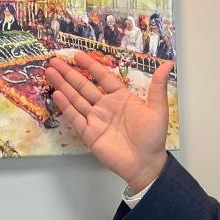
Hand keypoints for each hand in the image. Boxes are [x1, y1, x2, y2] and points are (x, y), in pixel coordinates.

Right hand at [45, 51, 172, 191]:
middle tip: (55, 61)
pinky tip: (58, 94)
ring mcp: (96, 120)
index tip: (78, 55)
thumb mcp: (158, 109)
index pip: (102, 77)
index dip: (90, 65)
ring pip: (76, 99)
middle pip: (84, 86)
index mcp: (121, 98)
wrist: (146, 164)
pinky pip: (76, 118)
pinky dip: (66, 106)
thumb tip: (169, 63)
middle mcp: (106, 107)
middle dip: (69, 74)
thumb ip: (158, 85)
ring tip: (50, 72)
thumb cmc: (153, 137)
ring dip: (63, 86)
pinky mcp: (90, 134)